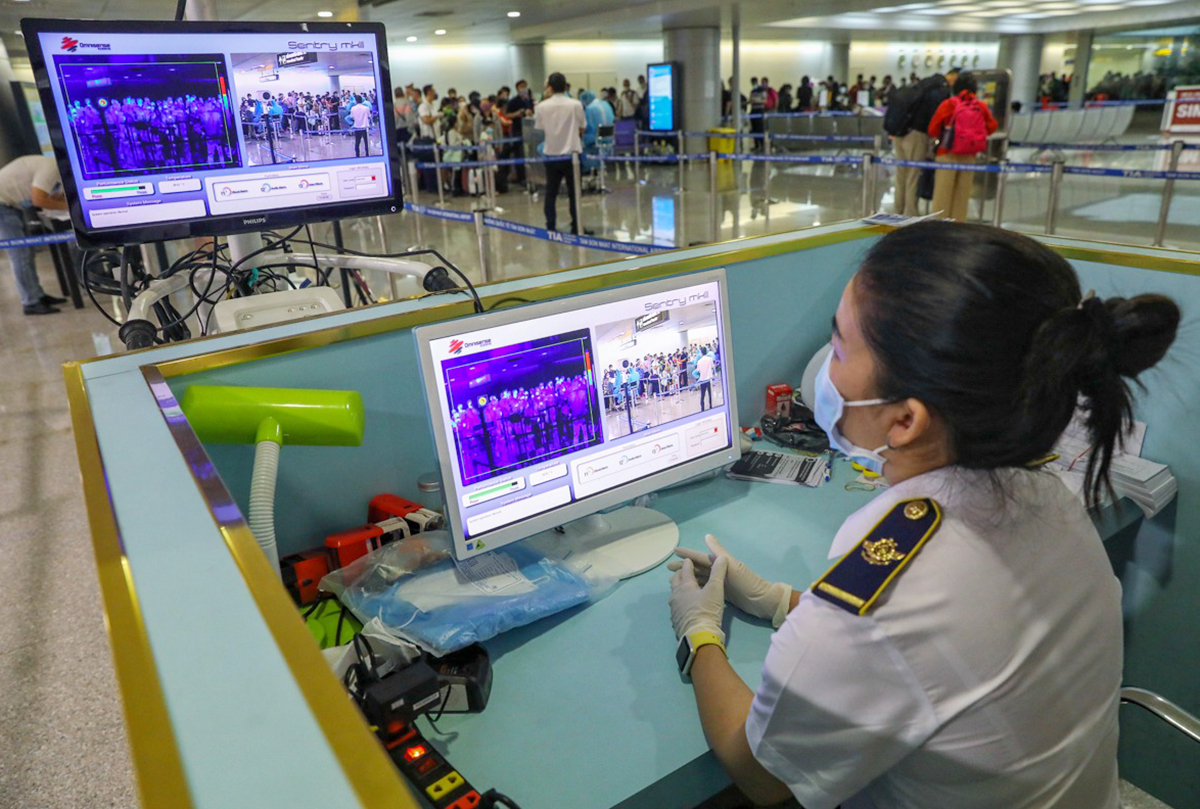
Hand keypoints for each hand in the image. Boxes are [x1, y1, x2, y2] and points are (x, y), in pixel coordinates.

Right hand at [668, 535, 792, 627]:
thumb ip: (719, 552)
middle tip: (668, 568)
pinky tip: (688, 591)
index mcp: (720, 563)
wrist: (761, 601)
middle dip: (684, 566)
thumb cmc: (747, 583)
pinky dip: (696, 588)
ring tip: (674, 580)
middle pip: (698, 567)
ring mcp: (720, 583)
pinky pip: (705, 588)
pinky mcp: (722, 594)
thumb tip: (707, 536)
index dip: (687, 554)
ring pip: (700, 578)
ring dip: (688, 578)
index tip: (674, 551)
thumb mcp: (733, 565)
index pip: (700, 557)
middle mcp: (719, 571)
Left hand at [669, 556, 727, 641]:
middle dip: (680, 574)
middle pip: (675, 580)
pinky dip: (679, 601)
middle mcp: (676, 595)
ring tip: (683, 587)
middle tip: (684, 572)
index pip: (685, 570)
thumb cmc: (707, 610)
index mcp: (685, 585)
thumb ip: (718, 572)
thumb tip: (722, 557)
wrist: (699, 636)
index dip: (688, 563)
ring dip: (678, 588)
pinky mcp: (676, 620)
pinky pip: (676, 606)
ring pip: (674, 594)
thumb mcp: (716, 589)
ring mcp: (674, 608)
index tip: (689, 559)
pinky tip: (684, 605)